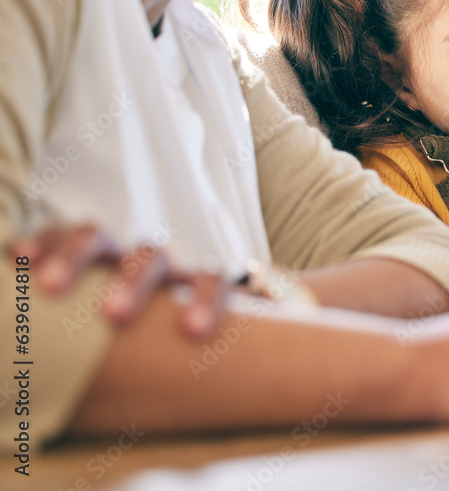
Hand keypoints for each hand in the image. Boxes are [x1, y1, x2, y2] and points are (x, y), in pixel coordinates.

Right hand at [10, 224, 226, 338]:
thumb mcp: (222, 341)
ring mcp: (116, 253)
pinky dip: (40, 244)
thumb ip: (242, 347)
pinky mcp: (77, 252)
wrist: (181, 301)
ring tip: (48, 288)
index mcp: (197, 283)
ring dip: (75, 259)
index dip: (208, 301)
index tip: (196, 333)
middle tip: (115, 316)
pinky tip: (17, 258)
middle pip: (151, 259)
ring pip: (99, 239)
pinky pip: (57, 237)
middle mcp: (158, 264)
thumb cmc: (198, 331)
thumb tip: (272, 362)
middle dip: (134, 284)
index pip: (211, 280)